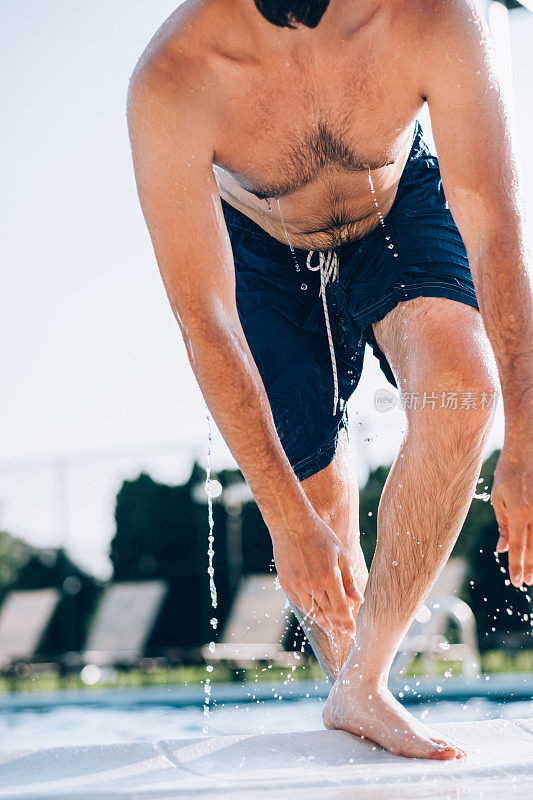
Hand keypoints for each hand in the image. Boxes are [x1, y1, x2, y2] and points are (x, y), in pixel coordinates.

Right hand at [271, 512, 363, 634]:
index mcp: (329, 576)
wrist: (292, 524)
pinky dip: (309, 611)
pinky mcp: (286, 584)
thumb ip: (349, 580)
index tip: (353, 631)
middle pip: (328, 613)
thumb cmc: (320, 536)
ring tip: (331, 628)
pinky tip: (316, 614)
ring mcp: (298, 585)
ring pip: (312, 611)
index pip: (341, 608)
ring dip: (323, 621)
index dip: (347, 622)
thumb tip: (359, 600)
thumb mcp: (340, 554)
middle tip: (345, 631)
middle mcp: (313, 584)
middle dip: (338, 624)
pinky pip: (300, 604)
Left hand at [491, 437, 532, 586]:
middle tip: (525, 582)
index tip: (516, 582)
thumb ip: (503, 525)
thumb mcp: (499, 498)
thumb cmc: (508, 473)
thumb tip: (502, 549)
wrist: (527, 449)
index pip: (517, 547)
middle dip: (529, 568)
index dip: (516, 566)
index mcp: (520, 513)